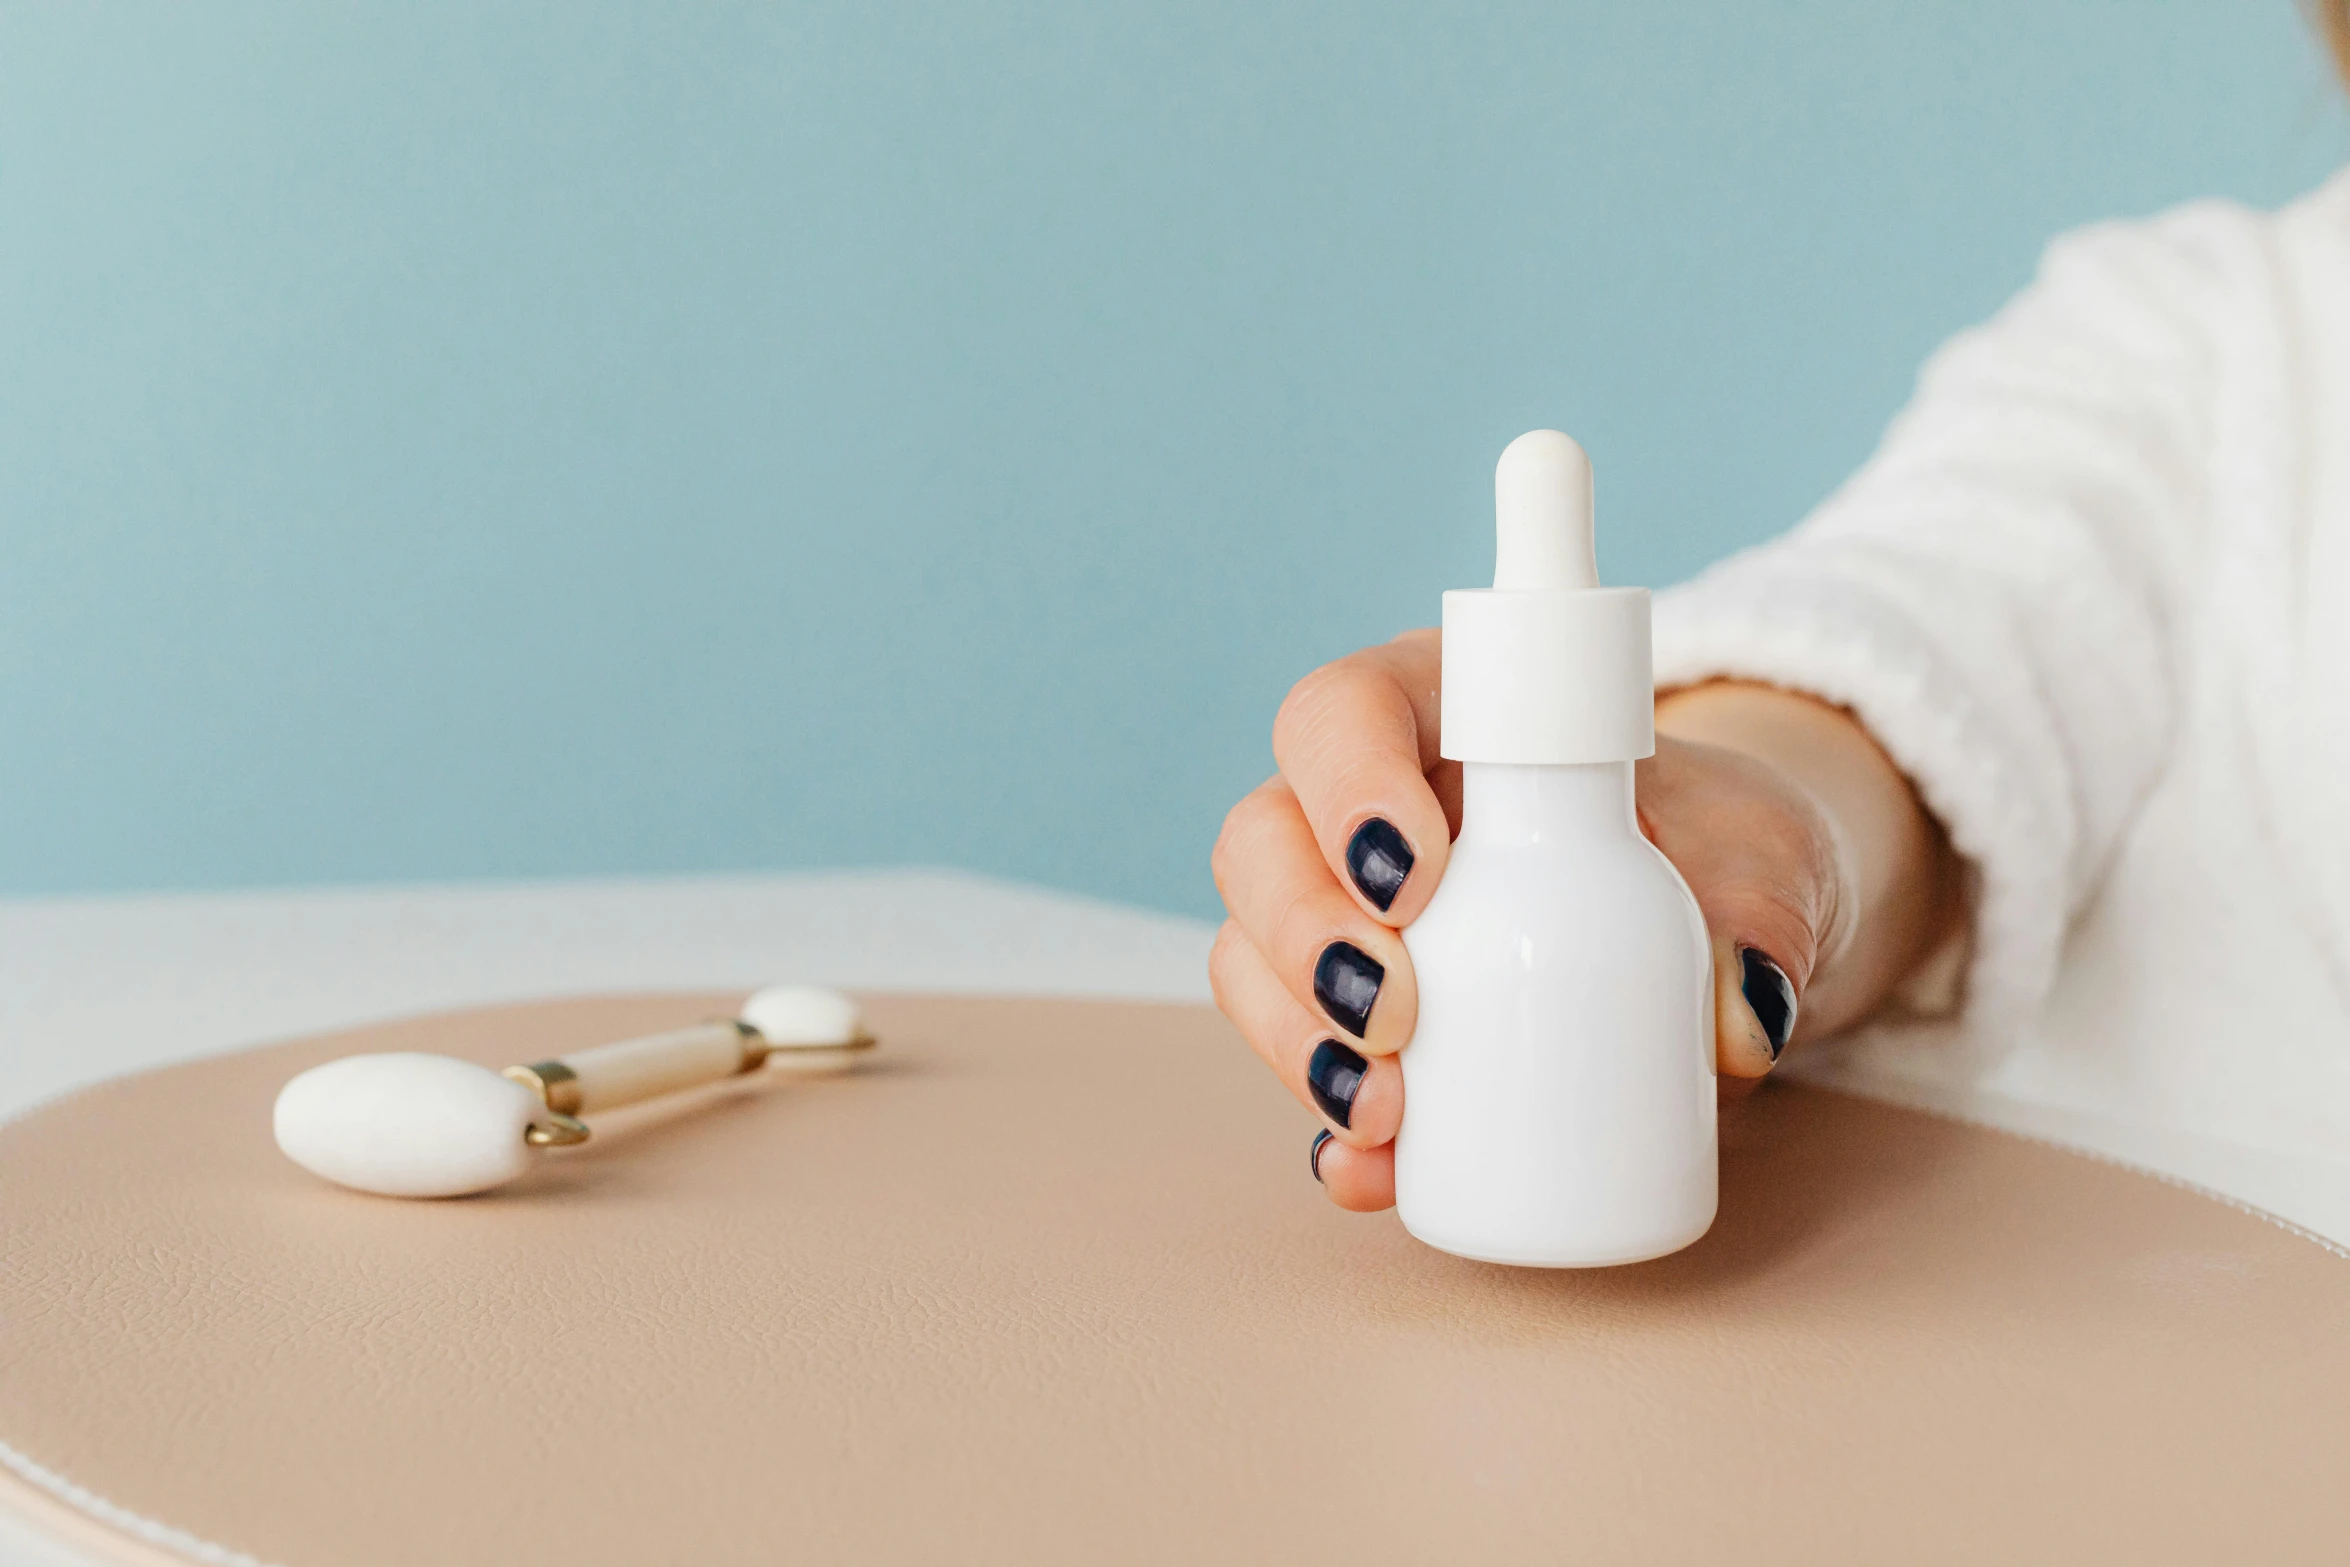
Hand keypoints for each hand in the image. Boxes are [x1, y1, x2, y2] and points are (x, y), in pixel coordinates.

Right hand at [1209, 629, 1951, 1211]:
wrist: (1715, 924)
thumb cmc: (1719, 847)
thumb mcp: (1762, 855)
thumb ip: (1760, 916)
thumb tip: (1739, 1018)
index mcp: (1438, 707)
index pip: (1341, 710)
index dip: (1347, 786)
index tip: (1415, 880)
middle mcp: (1357, 804)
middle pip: (1260, 839)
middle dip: (1305, 936)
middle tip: (1399, 1017)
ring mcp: (1338, 913)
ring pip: (1247, 952)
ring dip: (1291, 1036)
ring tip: (1383, 1112)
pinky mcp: (1353, 1022)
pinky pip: (1299, 1064)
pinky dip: (1324, 1124)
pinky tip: (1368, 1173)